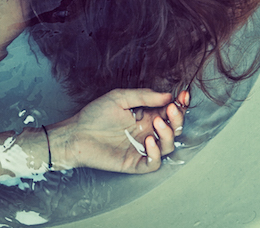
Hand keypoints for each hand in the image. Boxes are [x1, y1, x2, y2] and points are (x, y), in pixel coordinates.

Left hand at [51, 88, 189, 172]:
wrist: (76, 134)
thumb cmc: (95, 115)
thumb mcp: (119, 98)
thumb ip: (143, 96)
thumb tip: (168, 96)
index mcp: (146, 116)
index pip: (169, 112)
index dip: (180, 105)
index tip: (184, 95)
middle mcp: (147, 132)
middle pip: (173, 129)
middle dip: (177, 119)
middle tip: (172, 109)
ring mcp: (142, 148)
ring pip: (167, 146)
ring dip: (167, 134)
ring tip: (156, 122)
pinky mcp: (135, 163)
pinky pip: (153, 162)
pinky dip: (155, 153)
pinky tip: (148, 140)